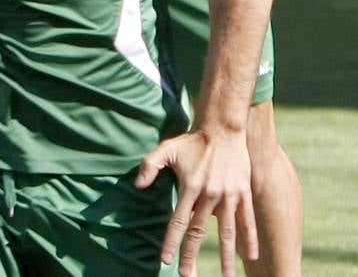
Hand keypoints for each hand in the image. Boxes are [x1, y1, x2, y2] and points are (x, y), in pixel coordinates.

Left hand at [136, 128, 255, 276]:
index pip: (178, 222)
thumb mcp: (166, 149)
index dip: (171, 242)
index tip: (166, 260)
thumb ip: (149, 166)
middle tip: (186, 275)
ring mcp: (229, 196)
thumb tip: (137, 186)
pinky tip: (253, 256)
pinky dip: (251, 239)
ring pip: (227, 233)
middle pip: (199, 232)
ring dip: (227, 257)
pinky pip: (248, 220)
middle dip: (191, 255)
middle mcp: (210, 195)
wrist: (222, 129)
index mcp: (190, 187)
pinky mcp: (243, 193)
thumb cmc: (192, 141)